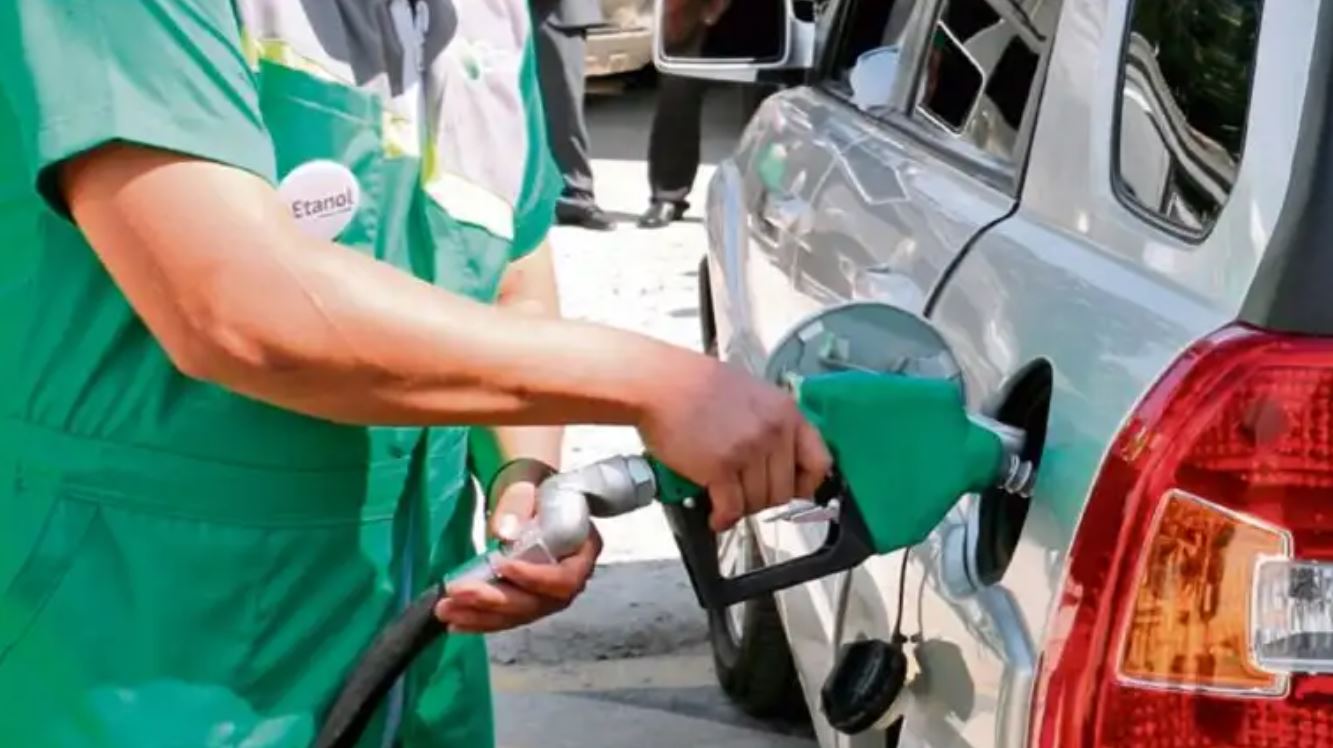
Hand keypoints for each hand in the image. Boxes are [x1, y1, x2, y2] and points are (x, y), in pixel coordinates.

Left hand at [435, 480, 601, 632]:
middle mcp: (570, 579)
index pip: (565, 577)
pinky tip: (453, 621)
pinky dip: (479, 620)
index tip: (501, 565)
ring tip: (446, 609)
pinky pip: (506, 617)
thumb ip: (518, 503)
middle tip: (457, 591)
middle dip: (495, 601)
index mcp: (583, 549)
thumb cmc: (533, 489)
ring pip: (518, 615)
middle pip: (537, 603)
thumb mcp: (526, 487)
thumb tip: (504, 532)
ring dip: (480, 615)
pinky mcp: (527, 602)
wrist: (524, 498)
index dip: (535, 578)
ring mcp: (547, 595)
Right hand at [637, 356, 832, 531]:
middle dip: (764, 499)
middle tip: (745, 496)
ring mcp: (748, 449)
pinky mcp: (721, 467)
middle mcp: (773, 431)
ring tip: (726, 500)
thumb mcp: (751, 393)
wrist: (658, 382)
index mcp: (786, 412)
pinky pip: (732, 507)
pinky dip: (723, 517)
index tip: (793, 491)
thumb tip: (780, 459)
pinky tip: (716, 514)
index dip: (806, 484)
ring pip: (758, 502)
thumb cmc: (695, 385)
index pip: (819, 462)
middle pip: (785, 490)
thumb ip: (772, 423)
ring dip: (741, 507)